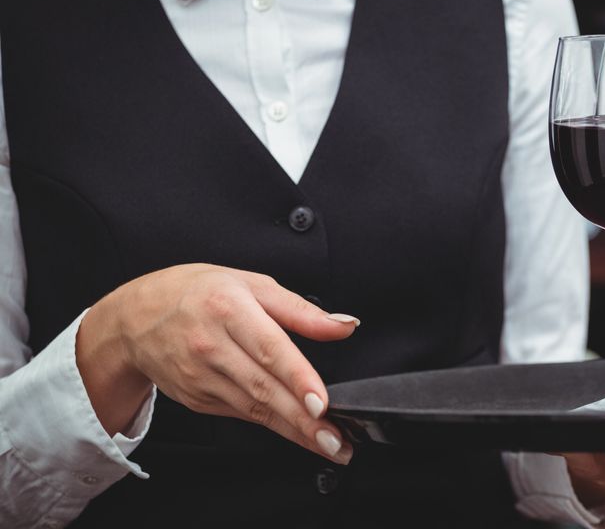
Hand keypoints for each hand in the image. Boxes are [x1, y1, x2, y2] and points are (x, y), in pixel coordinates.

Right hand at [77, 263, 359, 463]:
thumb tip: (344, 325)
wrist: (136, 317)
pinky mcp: (198, 399)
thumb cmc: (198, 293)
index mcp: (229, 309)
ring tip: (329, 444)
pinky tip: (299, 434)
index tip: (320, 402)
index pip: (269, 348)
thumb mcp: (252, 284)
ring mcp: (201, 377)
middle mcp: (212, 346)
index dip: (297, 378)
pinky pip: (243, 414)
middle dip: (303, 420)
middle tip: (336, 441)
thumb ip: (301, 310)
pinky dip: (274, 426)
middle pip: (263, 388)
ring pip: (255, 409)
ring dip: (295, 431)